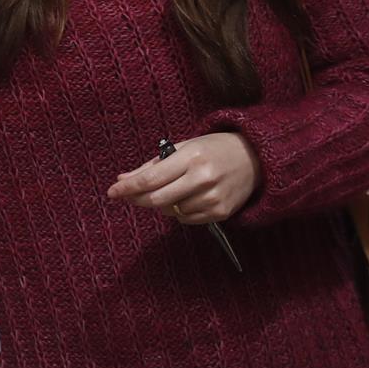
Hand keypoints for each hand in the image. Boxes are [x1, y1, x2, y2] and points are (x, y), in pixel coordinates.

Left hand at [108, 133, 261, 225]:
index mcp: (191, 158)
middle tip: (127, 196)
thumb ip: (153, 165)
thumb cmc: (213, 150)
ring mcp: (213, 197)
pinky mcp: (222, 212)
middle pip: (157, 199)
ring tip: (172, 190)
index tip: (112, 192)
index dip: (128, 187)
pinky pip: (187, 219)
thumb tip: (123, 178)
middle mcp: (203, 178)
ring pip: (171, 211)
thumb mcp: (183, 148)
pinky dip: (179, 212)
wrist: (255, 159)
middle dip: (137, 199)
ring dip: (162, 204)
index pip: (151, 178)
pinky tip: (187, 198)